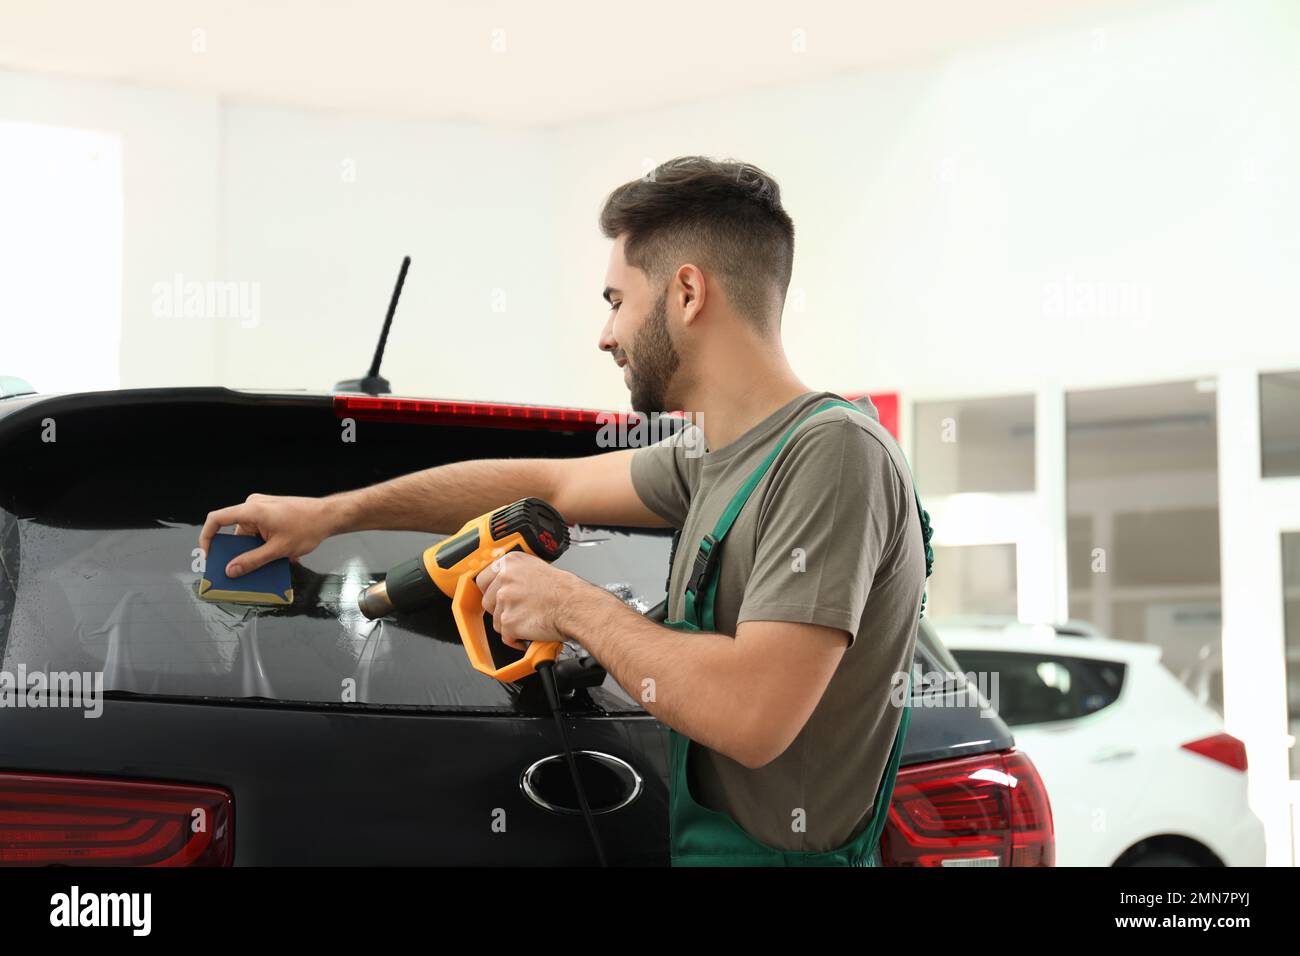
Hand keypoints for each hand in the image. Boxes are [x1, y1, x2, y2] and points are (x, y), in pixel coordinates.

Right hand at [199, 493, 334, 577]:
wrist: (329, 516)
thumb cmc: (308, 526)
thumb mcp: (278, 550)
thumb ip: (252, 561)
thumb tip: (231, 570)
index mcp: (252, 510)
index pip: (216, 519)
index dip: (207, 538)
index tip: (209, 555)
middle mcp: (253, 506)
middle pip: (233, 531)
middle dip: (235, 552)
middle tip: (234, 570)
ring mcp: (262, 509)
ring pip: (247, 534)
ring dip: (251, 550)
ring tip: (261, 566)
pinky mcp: (270, 514)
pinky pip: (257, 531)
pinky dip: (260, 544)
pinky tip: (271, 557)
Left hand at [475, 551, 576, 649]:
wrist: (575, 606)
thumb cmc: (566, 590)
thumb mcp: (538, 568)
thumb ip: (518, 573)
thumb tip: (507, 582)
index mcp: (511, 563)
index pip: (483, 579)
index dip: (490, 592)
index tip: (495, 598)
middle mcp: (505, 579)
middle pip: (488, 602)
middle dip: (501, 611)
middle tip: (518, 612)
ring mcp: (505, 600)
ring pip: (496, 621)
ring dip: (510, 625)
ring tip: (529, 621)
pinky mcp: (508, 621)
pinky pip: (506, 636)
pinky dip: (517, 639)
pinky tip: (530, 632)